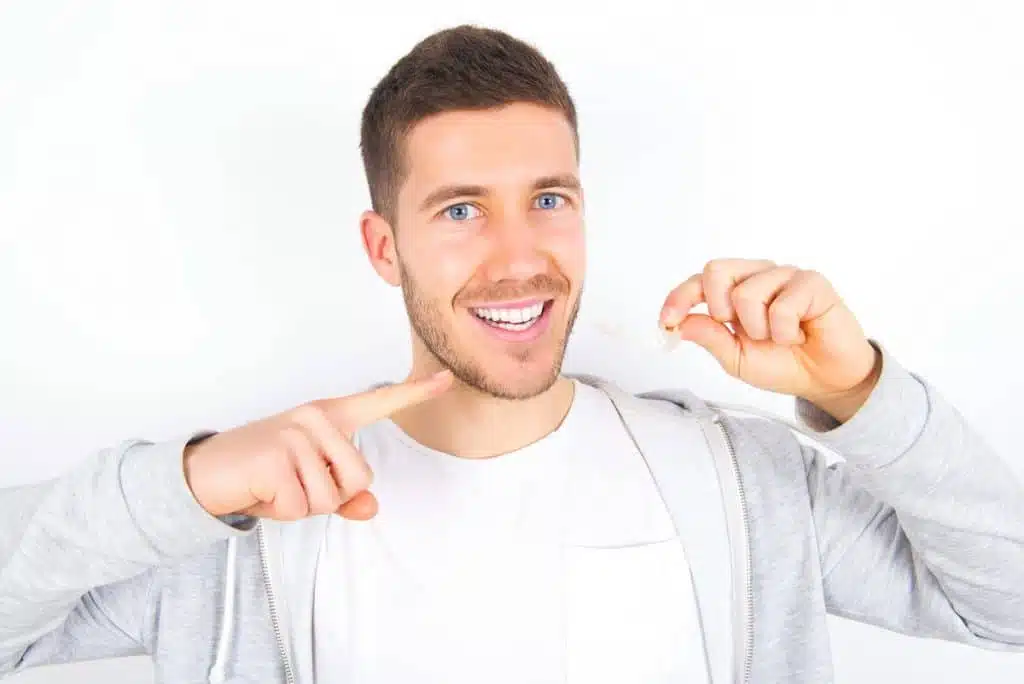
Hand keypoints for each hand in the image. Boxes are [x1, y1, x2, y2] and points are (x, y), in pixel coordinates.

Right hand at [184, 370, 453, 521]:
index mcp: (329, 417)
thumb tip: (371, 508)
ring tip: (276, 486)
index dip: (415, 394)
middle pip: (361, 478)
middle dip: (330, 496)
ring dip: (304, 506)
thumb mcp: (307, 486)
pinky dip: (283, 511)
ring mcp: (296, 434)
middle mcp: (316, 418)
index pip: (379, 403)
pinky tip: (262, 490)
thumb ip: (343, 496)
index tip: (448, 379)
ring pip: (331, 496)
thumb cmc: (262, 476)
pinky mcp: (277, 456)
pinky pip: (303, 506)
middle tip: (294, 484)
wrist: (204, 473)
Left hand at [660, 259, 880, 420]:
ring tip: (780, 338)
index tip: (667, 321)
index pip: (699, 281)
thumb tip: (680, 322)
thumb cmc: (783, 363)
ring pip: (746, 292)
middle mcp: (757, 276)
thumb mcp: (736, 358)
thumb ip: (709, 337)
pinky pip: (782, 305)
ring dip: (759, 330)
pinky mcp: (812, 282)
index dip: (679, 298)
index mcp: (735, 290)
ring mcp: (784, 276)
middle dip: (720, 309)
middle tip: (744, 333)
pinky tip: (799, 335)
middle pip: (715, 270)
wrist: (825, 379)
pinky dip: (786, 332)